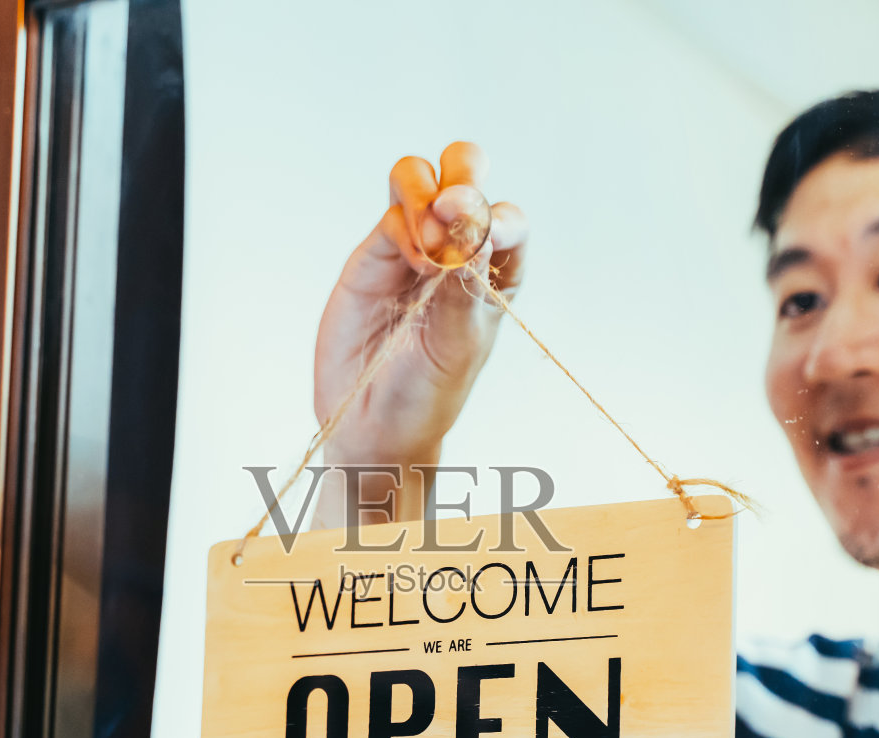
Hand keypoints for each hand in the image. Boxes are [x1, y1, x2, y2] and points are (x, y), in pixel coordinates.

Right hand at [313, 142, 527, 522]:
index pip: (507, 219)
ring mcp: (412, 246)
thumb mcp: (459, 341)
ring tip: (427, 245)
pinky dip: (402, 226)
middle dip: (462, 177)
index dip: (497, 216)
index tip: (485, 233)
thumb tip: (471, 218)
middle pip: (464, 173)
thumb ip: (464, 280)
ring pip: (420, 179)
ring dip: (425, 194)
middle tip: (451, 211)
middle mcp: (457, 249)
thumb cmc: (427, 392)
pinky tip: (411, 262)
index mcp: (496, 271)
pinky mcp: (373, 255)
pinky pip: (389, 215)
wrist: (370, 423)